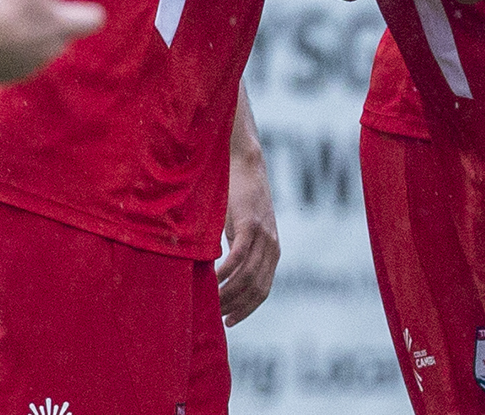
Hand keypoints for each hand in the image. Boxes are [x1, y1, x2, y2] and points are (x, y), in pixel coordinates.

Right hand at [0, 0, 104, 81]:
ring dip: (24, 35)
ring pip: (34, 49)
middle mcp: (48, 53)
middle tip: (24, 2)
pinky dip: (3, 50)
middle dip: (49, 21)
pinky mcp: (0, 77)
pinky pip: (9, 62)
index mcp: (61, 28)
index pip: (93, 20)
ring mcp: (24, 68)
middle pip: (61, 35)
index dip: (85, 8)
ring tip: (0, 16)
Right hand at [217, 144, 279, 325]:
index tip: (229, 321)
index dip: (247, 309)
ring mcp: (263, 235)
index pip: (262, 290)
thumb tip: (222, 275)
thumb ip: (238, 250)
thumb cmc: (238, 197)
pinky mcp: (251, 224)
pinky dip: (226, 274)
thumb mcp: (241, 229)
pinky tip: (213, 282)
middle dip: (237, 307)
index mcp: (271, 250)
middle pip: (256, 288)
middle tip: (216, 317)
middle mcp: (272, 246)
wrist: (245, 163)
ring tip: (212, 303)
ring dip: (229, 294)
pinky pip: (239, 257)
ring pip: (247, 276)